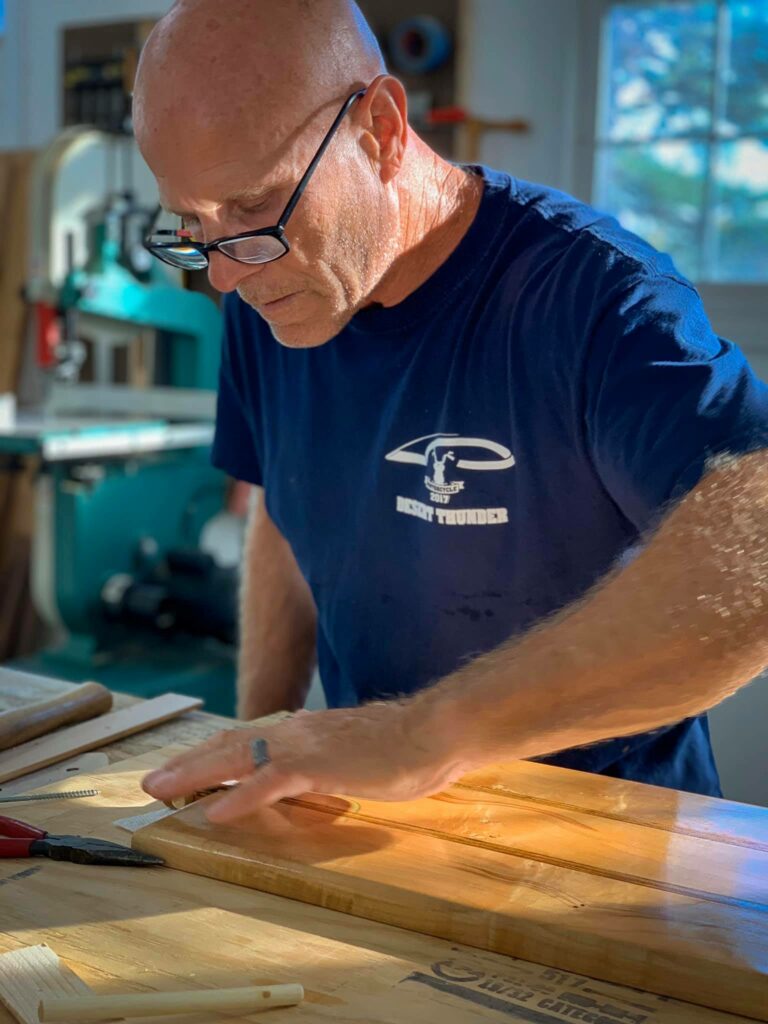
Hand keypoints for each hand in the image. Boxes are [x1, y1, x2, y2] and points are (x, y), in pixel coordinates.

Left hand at [141, 699, 466, 823]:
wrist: (433, 732)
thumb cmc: (403, 747)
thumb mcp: (354, 757)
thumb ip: (326, 766)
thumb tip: (309, 780)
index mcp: (305, 731)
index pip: (248, 741)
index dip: (212, 755)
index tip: (183, 769)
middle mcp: (297, 732)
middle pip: (231, 745)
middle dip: (189, 763)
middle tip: (152, 781)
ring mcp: (305, 746)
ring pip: (238, 758)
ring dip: (196, 773)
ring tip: (162, 790)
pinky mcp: (319, 765)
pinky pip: (270, 783)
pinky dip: (240, 797)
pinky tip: (215, 811)